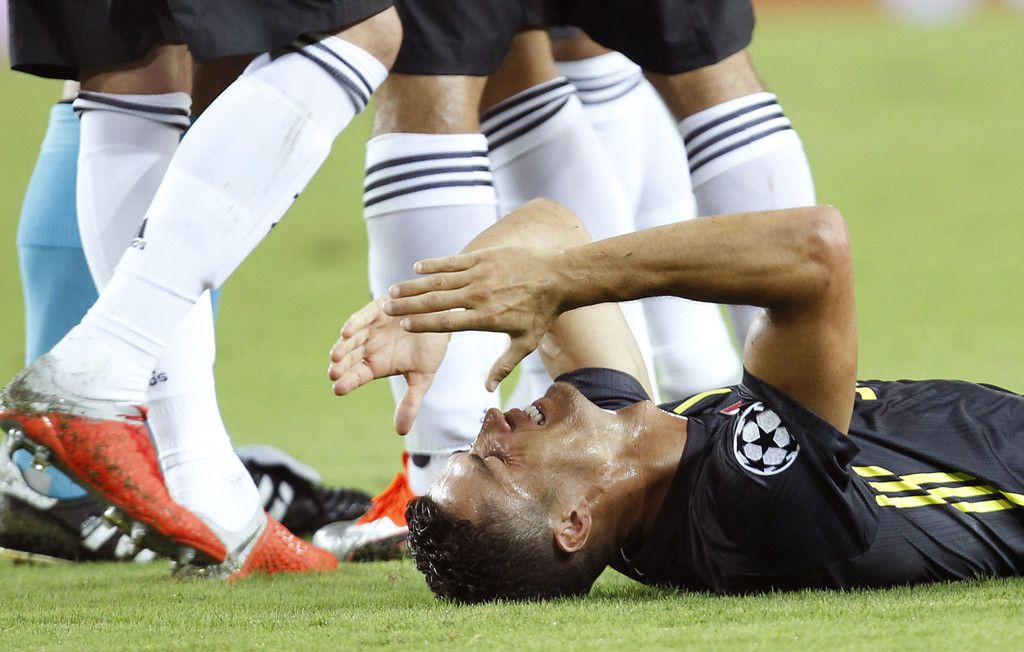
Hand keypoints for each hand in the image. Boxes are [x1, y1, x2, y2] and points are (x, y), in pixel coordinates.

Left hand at [329, 297, 449, 434]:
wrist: (444, 321)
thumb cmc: (431, 349)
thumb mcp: (422, 378)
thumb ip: (410, 403)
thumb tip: (401, 432)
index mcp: (377, 365)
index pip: (357, 376)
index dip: (347, 382)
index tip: (338, 389)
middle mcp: (370, 347)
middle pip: (350, 358)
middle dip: (341, 365)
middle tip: (334, 373)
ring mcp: (372, 328)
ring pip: (352, 339)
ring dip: (343, 346)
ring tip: (336, 356)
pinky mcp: (378, 309)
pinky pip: (363, 316)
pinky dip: (355, 323)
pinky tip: (347, 333)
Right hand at [383, 245, 567, 390]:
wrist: (558, 276)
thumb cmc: (541, 313)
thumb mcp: (524, 343)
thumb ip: (503, 366)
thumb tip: (487, 388)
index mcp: (486, 319)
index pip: (446, 323)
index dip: (422, 325)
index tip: (403, 327)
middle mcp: (479, 296)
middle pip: (435, 302)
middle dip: (408, 306)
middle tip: (386, 310)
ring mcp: (480, 274)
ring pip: (439, 281)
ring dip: (414, 286)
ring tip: (393, 290)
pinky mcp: (484, 257)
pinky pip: (453, 262)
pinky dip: (433, 265)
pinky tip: (416, 268)